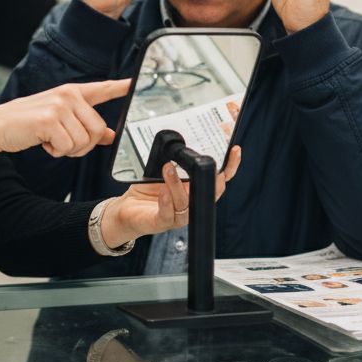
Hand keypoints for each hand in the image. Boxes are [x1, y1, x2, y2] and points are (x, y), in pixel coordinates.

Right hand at [0, 79, 130, 157]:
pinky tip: (44, 143)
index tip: (137, 83)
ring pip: (84, 142)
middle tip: (64, 143)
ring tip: (51, 140)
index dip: (123, 87)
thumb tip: (111, 135)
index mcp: (72, 92)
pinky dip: (56, 152)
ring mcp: (59, 106)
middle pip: (98, 130)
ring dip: (68, 150)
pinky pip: (68, 147)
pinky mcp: (49, 119)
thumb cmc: (28, 124)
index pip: (104, 88)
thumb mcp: (60, 120)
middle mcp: (68, 95)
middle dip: (84, 145)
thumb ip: (86, 125)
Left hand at [102, 146, 241, 245]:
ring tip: (168, 168)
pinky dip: (167, 202)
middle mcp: (190, 205)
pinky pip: (168, 215)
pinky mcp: (160, 223)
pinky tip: (163, 192)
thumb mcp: (163, 170)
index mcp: (194, 191)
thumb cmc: (147, 191)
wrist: (126, 211)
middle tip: (204, 162)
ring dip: (178, 185)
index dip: (230, 166)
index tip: (234, 150)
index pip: (219, 180)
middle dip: (212, 179)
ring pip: (186, 204)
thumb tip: (182, 139)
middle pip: (210, 194)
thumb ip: (175, 160)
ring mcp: (177, 216)